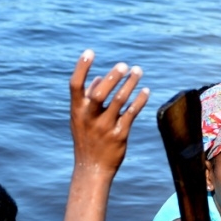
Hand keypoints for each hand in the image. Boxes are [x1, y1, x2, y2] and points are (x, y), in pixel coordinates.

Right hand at [68, 50, 148, 174]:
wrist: (92, 169)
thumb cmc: (86, 140)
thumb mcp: (80, 120)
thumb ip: (87, 99)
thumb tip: (97, 78)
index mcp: (77, 111)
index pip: (75, 86)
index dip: (81, 67)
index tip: (89, 51)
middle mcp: (89, 118)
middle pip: (99, 93)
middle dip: (112, 77)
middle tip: (123, 65)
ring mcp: (104, 127)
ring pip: (119, 100)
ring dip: (130, 83)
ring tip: (138, 71)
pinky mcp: (119, 135)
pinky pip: (131, 113)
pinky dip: (139, 100)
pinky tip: (145, 91)